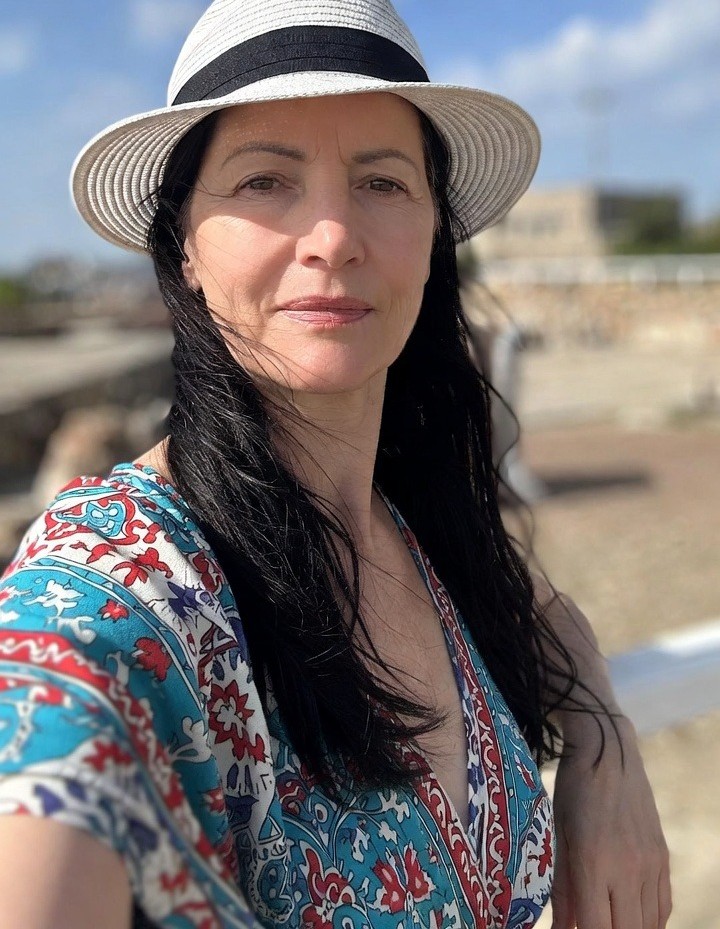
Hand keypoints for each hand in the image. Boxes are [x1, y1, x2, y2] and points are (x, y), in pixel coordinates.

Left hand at [550, 715, 671, 928]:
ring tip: (608, 919)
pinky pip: (663, 906)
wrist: (608, 751)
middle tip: (590, 922)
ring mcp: (650, 864)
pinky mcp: (663, 857)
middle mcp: (628, 868)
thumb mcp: (558, 836)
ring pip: (649, 925)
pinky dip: (649, 921)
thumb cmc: (572, 790)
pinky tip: (631, 917)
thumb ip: (561, 889)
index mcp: (593, 862)